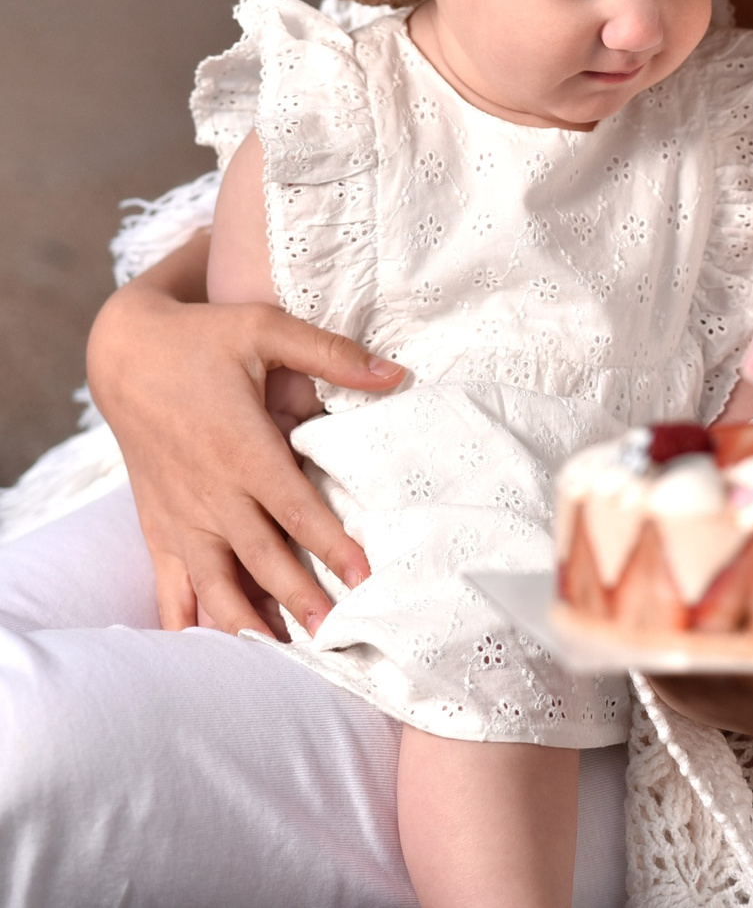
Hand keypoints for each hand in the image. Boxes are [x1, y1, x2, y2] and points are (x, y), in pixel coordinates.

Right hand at [86, 233, 405, 638]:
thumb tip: (397, 373)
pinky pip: (171, 583)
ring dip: (247, 621)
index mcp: (242, 448)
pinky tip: (208, 646)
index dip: (331, 545)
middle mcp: (210, 491)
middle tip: (335, 635)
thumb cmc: (204, 337)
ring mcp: (181, 513)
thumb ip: (333, 354)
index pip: (296, 509)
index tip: (364, 578)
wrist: (125, 351)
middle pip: (261, 558)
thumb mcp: (268, 329)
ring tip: (282, 655)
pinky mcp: (157, 523)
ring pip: (214, 582)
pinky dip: (189, 618)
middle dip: (299, 599)